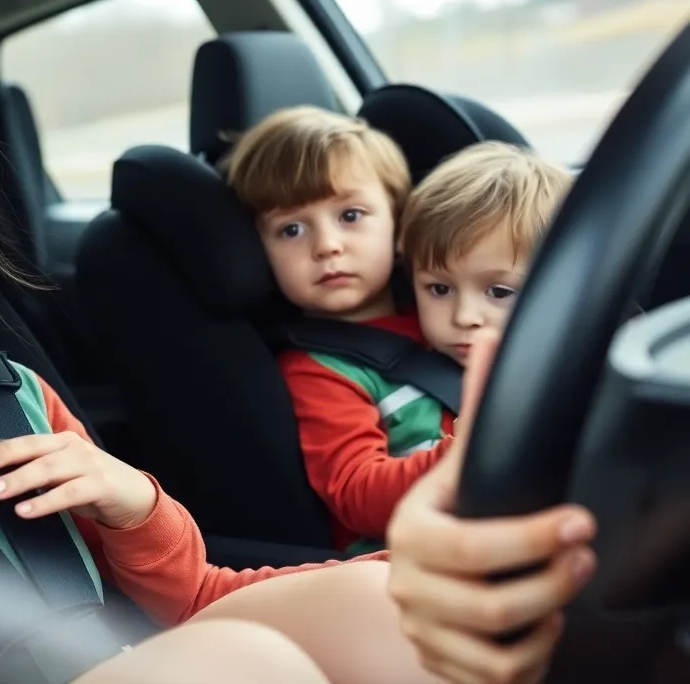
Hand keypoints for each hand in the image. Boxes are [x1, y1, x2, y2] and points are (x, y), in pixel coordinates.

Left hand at [0, 431, 157, 528]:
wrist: (133, 495)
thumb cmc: (91, 483)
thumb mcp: (64, 472)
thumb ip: (38, 470)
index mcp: (62, 441)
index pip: (29, 441)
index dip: (5, 449)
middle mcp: (75, 448)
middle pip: (36, 453)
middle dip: (8, 464)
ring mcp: (89, 465)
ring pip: (50, 470)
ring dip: (21, 481)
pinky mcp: (101, 485)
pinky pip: (68, 493)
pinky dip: (45, 502)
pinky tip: (26, 511)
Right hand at [387, 330, 597, 683]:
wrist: (409, 577)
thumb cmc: (445, 518)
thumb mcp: (459, 469)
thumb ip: (481, 411)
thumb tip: (491, 341)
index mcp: (409, 532)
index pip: (473, 546)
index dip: (533, 538)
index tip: (580, 522)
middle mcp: (407, 585)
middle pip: (489, 606)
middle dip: (550, 585)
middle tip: (584, 560)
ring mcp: (421, 631)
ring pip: (496, 654)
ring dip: (541, 626)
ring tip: (559, 601)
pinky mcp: (438, 666)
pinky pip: (494, 681)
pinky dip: (529, 663)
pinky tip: (538, 631)